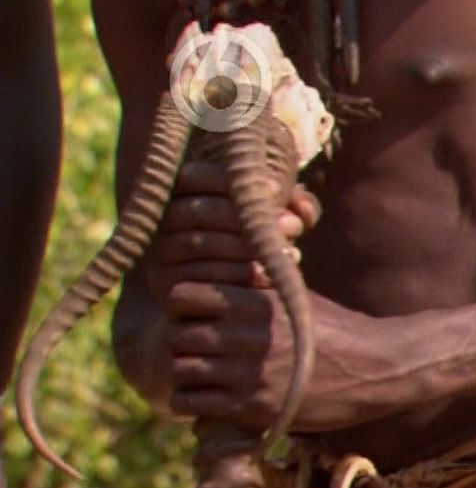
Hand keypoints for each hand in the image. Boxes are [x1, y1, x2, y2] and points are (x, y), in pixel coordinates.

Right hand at [147, 159, 321, 294]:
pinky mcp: (163, 288)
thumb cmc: (260, 253)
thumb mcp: (277, 224)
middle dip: (248, 216)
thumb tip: (305, 210)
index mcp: (179, 199)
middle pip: (197, 211)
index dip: (231, 180)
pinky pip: (199, 279)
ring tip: (293, 253)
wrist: (233, 311)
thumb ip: (292, 209)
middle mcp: (159, 225)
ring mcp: (158, 256)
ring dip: (249, 247)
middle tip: (293, 226)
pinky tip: (273, 278)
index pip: (193, 176)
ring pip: (198, 244)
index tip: (276, 190)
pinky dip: (241, 276)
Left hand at [159, 279, 376, 432]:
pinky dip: (192, 402)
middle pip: (177, 335)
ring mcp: (249, 373)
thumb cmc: (338, 329)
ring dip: (188, 375)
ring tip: (205, 377)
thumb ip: (256, 285)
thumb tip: (223, 263)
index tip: (197, 317)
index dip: (183, 307)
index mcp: (255, 302)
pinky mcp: (254, 407)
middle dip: (184, 343)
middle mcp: (247, 335)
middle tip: (200, 352)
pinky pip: (192, 403)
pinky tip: (211, 400)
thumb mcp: (296, 295)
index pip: (181, 295)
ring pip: (180, 370)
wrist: (379, 368)